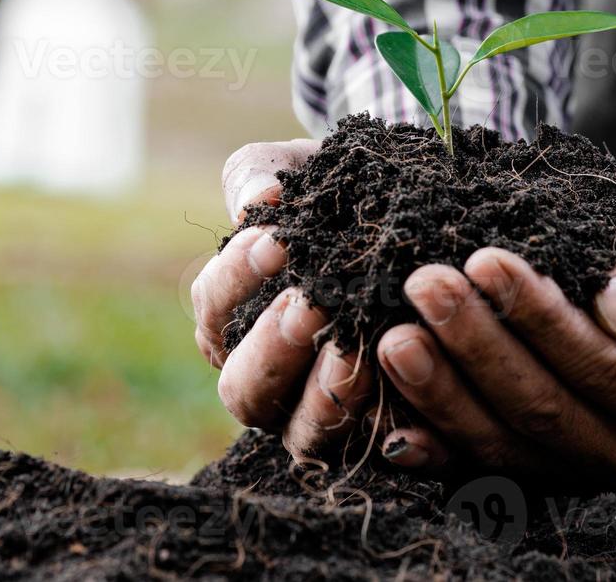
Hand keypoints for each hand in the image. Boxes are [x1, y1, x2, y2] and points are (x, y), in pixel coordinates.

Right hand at [193, 139, 376, 460]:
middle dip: (273, 346)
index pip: (213, 307)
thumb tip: (262, 197)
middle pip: (243, 387)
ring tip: (352, 347)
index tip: (273, 240)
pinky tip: (402, 386)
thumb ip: (260, 175)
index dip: (235, 277)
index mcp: (230, 318)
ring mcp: (314, 414)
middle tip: (309, 302)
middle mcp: (264, 377)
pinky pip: (371, 446)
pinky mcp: (374, 433)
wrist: (401, 210)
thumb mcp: (292, 169)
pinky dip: (383, 423)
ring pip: (300, 430)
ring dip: (323, 393)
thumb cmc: (329, 193)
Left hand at [374, 179, 615, 486]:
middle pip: (542, 411)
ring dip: (440, 390)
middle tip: (423, 285)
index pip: (602, 369)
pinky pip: (476, 462)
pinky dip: (431, 443)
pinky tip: (388, 419)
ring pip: (501, 442)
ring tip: (392, 333)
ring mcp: (581, 470)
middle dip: (476, 347)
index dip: (540, 319)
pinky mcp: (537, 465)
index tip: (486, 262)